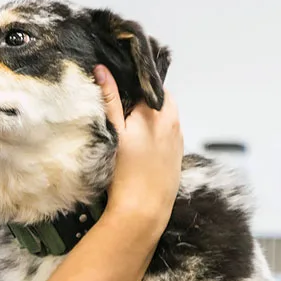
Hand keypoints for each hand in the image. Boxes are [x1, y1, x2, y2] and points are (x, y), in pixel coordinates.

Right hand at [94, 65, 182, 234]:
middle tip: (123, 105)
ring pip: (165, 116)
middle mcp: (172, 121)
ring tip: (130, 126)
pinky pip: (169, 134)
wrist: (143, 211)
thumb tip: (102, 70)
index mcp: (157, 111)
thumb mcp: (113, 132)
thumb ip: (109, 99)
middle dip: (143, 98)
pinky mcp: (178, 155)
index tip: (119, 84)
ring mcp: (178, 139)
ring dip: (151, 115)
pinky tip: (142, 144)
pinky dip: (157, 132)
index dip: (134, 80)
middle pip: (159, 98)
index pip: (149, 83)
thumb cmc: (124, 172)